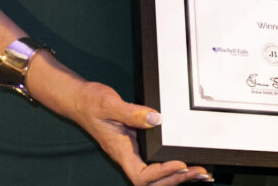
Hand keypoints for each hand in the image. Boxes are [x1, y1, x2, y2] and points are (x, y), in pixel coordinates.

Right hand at [68, 81, 212, 184]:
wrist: (79, 100)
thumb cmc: (90, 103)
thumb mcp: (109, 103)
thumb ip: (132, 112)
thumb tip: (156, 119)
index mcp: (119, 151)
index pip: (141, 175)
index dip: (161, 173)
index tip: (179, 163)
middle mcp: (127, 155)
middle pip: (151, 182)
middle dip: (175, 179)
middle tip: (198, 171)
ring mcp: (132, 152)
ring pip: (154, 177)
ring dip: (176, 177)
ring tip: (198, 172)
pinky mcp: (137, 146)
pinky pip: (155, 164)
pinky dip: (171, 168)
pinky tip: (186, 164)